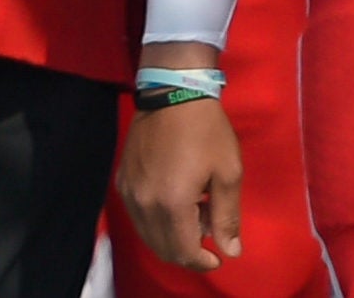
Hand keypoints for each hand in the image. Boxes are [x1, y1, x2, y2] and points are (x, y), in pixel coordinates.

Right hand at [117, 96, 243, 269]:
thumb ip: (227, 216)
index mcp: (171, 203)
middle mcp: (144, 204)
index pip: (183, 251)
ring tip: (196, 211)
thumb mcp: (228, 172)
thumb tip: (231, 251)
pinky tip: (176, 200)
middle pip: (163, 248)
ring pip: (148, 235)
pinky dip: (157, 220)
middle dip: (188, 251)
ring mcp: (129, 193)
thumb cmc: (207, 130)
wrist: (173, 92)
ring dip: (172, 237)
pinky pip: (138, 216)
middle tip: (210, 231)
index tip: (217, 256)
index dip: (202, 261)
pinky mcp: (122, 181)